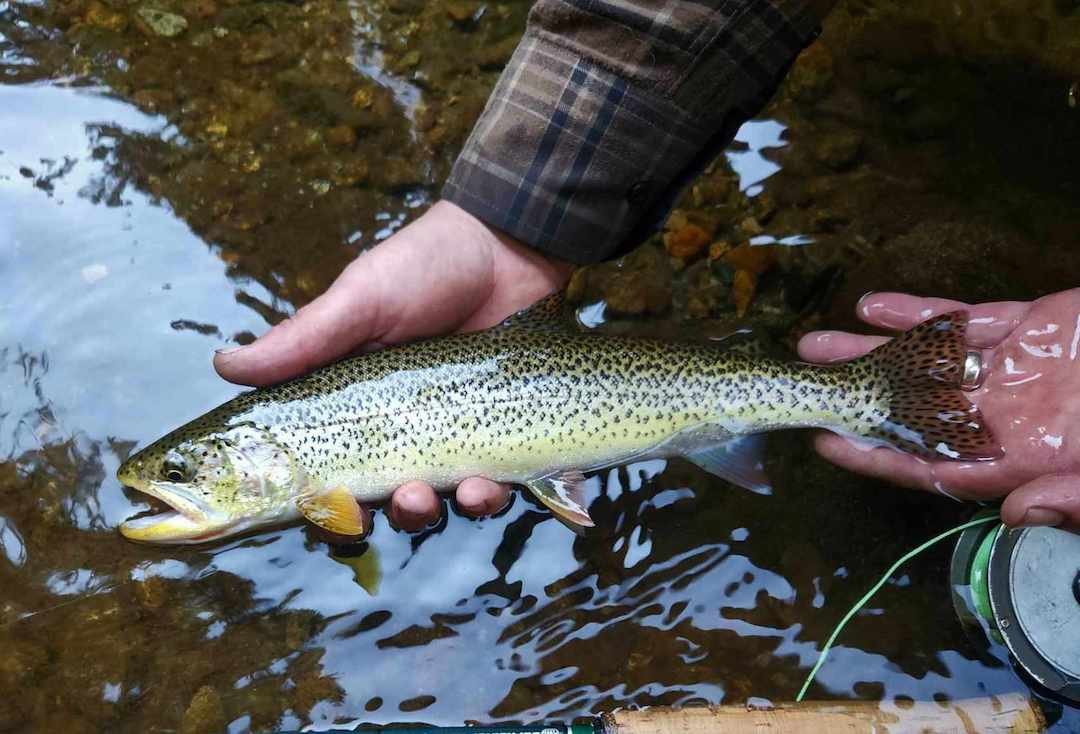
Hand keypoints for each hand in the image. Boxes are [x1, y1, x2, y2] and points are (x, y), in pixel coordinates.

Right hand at [214, 201, 574, 530]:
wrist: (510, 248)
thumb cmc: (425, 267)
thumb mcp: (360, 300)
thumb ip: (301, 341)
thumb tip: (222, 366)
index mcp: (344, 399)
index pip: (312, 465)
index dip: (308, 499)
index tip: (315, 510)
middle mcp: (390, 426)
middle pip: (366, 499)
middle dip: (366, 516)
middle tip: (374, 510)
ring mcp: (443, 435)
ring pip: (423, 503)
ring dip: (420, 513)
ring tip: (426, 496)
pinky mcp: (492, 438)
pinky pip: (483, 489)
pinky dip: (480, 499)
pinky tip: (482, 486)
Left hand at [798, 289, 1079, 531]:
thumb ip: (1070, 500)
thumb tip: (1017, 515)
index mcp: (1015, 457)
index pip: (930, 461)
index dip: (876, 456)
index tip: (826, 444)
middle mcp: (1003, 414)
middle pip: (911, 406)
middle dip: (854, 396)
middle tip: (804, 383)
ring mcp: (1012, 368)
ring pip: (927, 360)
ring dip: (871, 350)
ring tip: (816, 344)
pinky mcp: (1029, 326)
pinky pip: (964, 320)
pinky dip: (919, 314)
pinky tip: (873, 308)